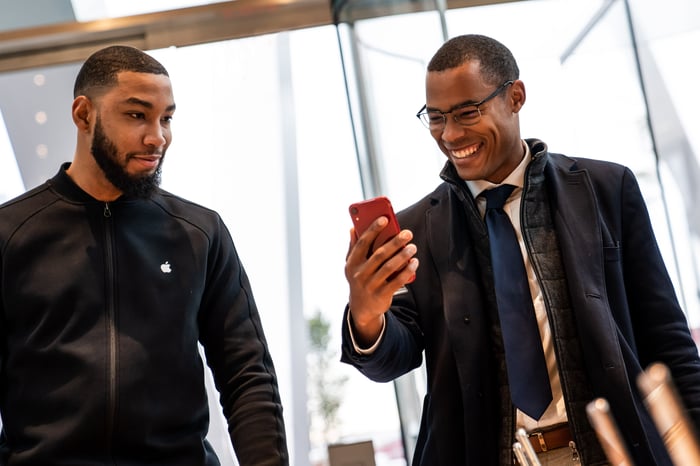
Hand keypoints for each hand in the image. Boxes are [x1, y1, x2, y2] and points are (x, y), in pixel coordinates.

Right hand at [344, 216, 418, 345]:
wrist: (361, 308)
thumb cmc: (360, 279)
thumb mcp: (352, 265)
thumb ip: (353, 246)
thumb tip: (352, 227)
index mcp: (352, 263)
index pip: (362, 243)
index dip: (373, 230)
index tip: (385, 219)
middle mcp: (359, 274)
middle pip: (379, 255)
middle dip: (394, 242)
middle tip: (407, 233)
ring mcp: (370, 286)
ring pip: (389, 268)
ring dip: (403, 256)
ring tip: (413, 247)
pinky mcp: (381, 295)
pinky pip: (396, 281)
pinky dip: (406, 271)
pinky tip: (414, 262)